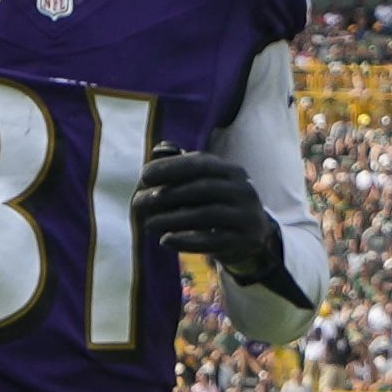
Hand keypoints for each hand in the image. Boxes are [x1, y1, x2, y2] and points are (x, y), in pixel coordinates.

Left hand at [135, 148, 292, 287]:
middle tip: (139, 203)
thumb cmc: (218, 205)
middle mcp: (242, 190)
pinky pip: (214, 241)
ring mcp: (246, 215)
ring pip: (208, 214)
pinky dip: (188, 241)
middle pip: (204, 188)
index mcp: (230, 171)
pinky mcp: (245, 240)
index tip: (144, 175)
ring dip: (174, 219)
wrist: (252, 236)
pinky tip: (165, 241)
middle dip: (169, 194)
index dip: (172, 167)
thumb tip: (158, 149)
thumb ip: (182, 166)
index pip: (201, 164)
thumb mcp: (204, 183)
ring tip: (148, 225)